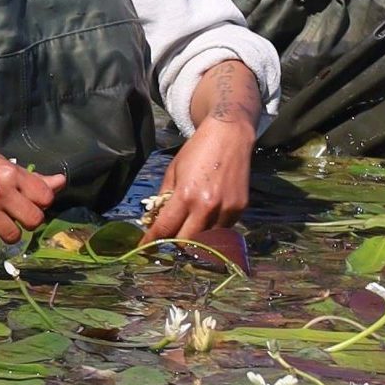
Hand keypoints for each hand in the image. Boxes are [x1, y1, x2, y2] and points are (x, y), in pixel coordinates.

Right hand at [0, 144, 65, 242]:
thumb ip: (33, 178)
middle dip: (28, 221)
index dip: (40, 202)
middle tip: (14, 213)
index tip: (29, 200)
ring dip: (6, 230)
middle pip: (34, 221)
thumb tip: (61, 182)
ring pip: (13, 236)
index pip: (45, 198)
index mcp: (11, 173)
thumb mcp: (3, 165)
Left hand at [144, 116, 253, 240]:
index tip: (144, 248)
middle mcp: (206, 207)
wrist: (229, 136)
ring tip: (188, 230)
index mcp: (185, 195)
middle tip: (169, 236)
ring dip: (194, 240)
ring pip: (206, 241)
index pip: (165, 228)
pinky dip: (212, 231)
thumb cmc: (197, 150)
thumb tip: (156, 219)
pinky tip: (206, 220)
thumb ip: (165, 197)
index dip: (152, 240)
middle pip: (186, 242)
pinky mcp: (239, 210)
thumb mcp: (173, 170)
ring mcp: (225, 210)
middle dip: (174, 243)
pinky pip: (223, 231)